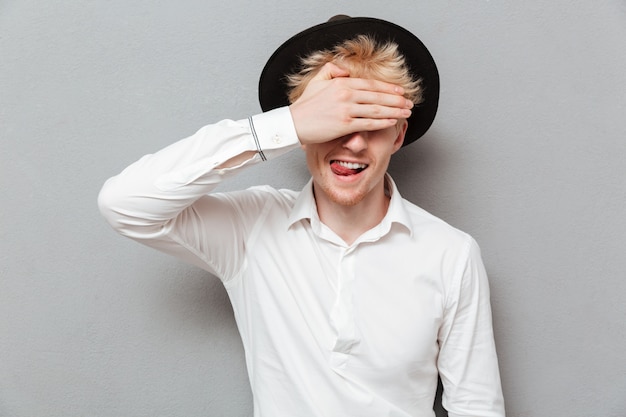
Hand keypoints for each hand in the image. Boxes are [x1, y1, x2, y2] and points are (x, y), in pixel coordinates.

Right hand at [288, 62, 412, 144]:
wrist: (293, 123)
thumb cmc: (304, 106)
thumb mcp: (317, 81)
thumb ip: (332, 70)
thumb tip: (346, 68)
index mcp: (341, 83)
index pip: (371, 84)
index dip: (388, 88)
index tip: (400, 91)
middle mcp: (346, 94)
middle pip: (378, 96)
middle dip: (396, 100)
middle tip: (409, 103)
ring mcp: (346, 110)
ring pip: (377, 110)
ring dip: (394, 111)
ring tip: (406, 112)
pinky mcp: (345, 125)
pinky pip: (368, 123)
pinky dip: (383, 122)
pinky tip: (392, 122)